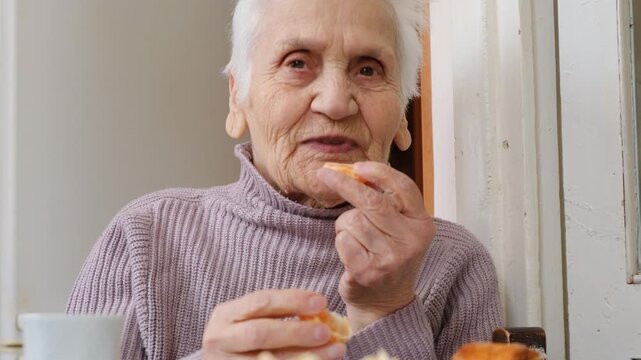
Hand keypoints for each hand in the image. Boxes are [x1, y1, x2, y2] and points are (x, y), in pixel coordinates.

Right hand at [202, 289, 345, 358]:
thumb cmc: (242, 337)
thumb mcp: (249, 319)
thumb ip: (278, 313)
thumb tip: (321, 311)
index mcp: (225, 315)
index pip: (260, 302)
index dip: (292, 301)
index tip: (321, 302)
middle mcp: (221, 340)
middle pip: (260, 333)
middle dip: (297, 332)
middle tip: (326, 332)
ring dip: (306, 356)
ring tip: (335, 351)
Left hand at [317, 162, 434, 330]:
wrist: (386, 303)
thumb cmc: (389, 257)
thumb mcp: (400, 228)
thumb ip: (389, 202)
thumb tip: (357, 171)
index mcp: (422, 224)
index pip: (403, 187)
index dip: (379, 172)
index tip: (358, 166)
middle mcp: (410, 241)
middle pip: (372, 201)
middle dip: (344, 184)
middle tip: (324, 174)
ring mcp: (390, 258)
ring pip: (352, 220)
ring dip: (345, 225)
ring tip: (355, 239)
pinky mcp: (368, 272)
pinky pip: (342, 240)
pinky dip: (341, 242)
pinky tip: (351, 253)